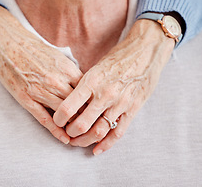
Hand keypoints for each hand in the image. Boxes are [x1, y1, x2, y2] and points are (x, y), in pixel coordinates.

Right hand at [0, 5, 82, 144]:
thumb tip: (84, 85)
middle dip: (87, 119)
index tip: (98, 113)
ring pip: (64, 115)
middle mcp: (56, 81)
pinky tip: (64, 139)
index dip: (94, 105)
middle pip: (79, 106)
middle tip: (94, 129)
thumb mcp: (58, 55)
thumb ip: (71, 71)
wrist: (8, 43)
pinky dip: (56, 131)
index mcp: (67, 69)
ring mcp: (40, 90)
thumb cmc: (34, 49)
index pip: (88, 93)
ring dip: (73, 127)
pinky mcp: (26, 98)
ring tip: (81, 136)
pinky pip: (45, 119)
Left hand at [53, 19, 174, 153]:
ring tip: (77, 141)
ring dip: (85, 141)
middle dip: (70, 133)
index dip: (58, 119)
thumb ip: (83, 86)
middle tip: (66, 133)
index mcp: (91, 81)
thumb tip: (68, 102)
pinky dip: (106, 145)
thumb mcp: (95, 67)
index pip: (69, 107)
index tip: (56, 121)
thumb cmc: (117, 58)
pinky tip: (96, 150)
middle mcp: (104, 94)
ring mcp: (120, 103)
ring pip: (98, 132)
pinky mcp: (132, 109)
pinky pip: (118, 133)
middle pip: (82, 124)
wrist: (145, 51)